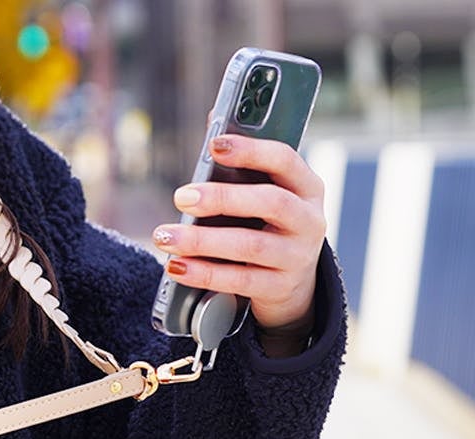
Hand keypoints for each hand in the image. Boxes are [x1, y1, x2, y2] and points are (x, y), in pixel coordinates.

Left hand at [152, 134, 325, 354]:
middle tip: (181, 196)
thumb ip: (241, 160)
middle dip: (222, 198)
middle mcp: (309, 220)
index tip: (214, 145)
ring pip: (250, 245)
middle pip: (270, 202)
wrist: (292, 282)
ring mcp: (297, 256)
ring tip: (164, 236)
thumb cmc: (268, 223)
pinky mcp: (279, 287)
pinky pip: (239, 279)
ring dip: (202, 241)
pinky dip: (204, 273)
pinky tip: (177, 266)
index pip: (285, 160)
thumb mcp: (264, 191)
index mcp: (306, 186)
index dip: (251, 151)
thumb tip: (214, 115)